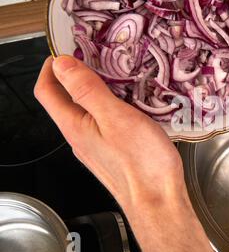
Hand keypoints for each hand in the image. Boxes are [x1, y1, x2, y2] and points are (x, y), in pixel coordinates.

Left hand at [34, 56, 220, 251]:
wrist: (158, 201)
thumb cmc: (141, 162)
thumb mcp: (114, 117)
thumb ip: (87, 90)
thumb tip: (63, 64)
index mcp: (74, 126)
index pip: (46, 91)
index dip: (50, 67)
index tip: (65, 51)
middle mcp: (79, 138)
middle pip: (64, 101)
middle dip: (74, 76)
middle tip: (96, 59)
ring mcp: (95, 148)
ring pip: (85, 113)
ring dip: (94, 92)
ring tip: (116, 79)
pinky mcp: (111, 154)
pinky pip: (102, 125)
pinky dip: (109, 108)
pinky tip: (129, 106)